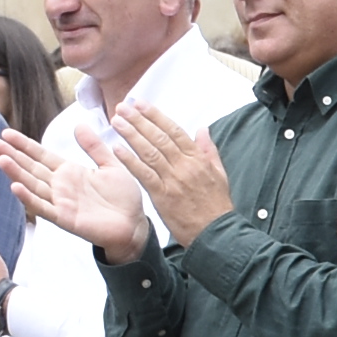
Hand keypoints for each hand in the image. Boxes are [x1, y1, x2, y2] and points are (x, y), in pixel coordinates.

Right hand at [0, 124, 145, 262]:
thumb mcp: (111, 166)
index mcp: (69, 172)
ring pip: (33, 185)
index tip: (6, 133)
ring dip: (16, 173)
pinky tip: (15, 187)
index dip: (24, 145)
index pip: (41, 155)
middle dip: (12, 155)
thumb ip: (94, 147)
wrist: (134, 225)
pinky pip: (43, 207)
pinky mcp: (65, 218)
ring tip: (1, 159)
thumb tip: (79, 124)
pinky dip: (29, 198)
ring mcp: (60, 202)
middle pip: (31, 168)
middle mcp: (60, 186)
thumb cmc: (123, 198)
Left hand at [108, 104, 232, 245]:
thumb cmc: (217, 206)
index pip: (174, 131)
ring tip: (117, 121)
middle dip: (140, 120)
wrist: (216, 233)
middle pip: (159, 137)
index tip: (141, 104)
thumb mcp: (219, 174)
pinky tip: (117, 149)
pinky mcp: (163, 196)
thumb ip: (209, 150)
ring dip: (131, 135)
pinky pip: (144, 174)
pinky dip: (130, 161)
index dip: (156, 116)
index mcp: (198, 159)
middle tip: (123, 107)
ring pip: (150, 152)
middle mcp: (185, 166)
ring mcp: (173, 180)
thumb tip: (202, 129)